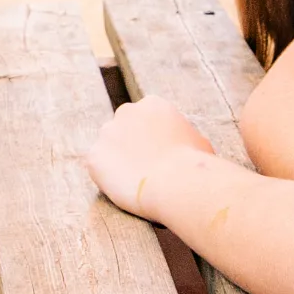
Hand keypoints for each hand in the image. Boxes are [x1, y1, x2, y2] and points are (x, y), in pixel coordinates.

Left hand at [85, 97, 214, 221]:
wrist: (177, 184)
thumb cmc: (195, 166)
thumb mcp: (200, 143)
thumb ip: (186, 138)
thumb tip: (188, 146)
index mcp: (153, 105)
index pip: (144, 119)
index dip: (149, 138)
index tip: (156, 155)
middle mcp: (126, 112)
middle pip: (122, 129)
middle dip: (129, 146)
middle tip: (143, 169)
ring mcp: (107, 133)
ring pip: (108, 148)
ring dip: (117, 161)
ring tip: (134, 182)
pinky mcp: (94, 156)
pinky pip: (97, 167)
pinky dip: (106, 178)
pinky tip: (124, 188)